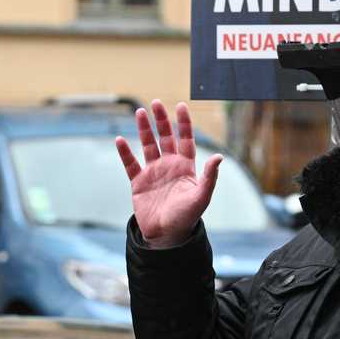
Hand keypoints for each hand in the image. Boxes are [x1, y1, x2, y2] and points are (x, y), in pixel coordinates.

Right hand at [116, 100, 222, 247]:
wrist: (167, 235)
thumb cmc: (186, 217)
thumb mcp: (201, 197)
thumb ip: (209, 176)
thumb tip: (218, 157)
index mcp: (185, 167)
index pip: (185, 139)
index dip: (183, 123)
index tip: (181, 106)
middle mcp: (169, 166)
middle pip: (165, 137)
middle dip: (161, 120)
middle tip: (156, 103)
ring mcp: (153, 173)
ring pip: (148, 146)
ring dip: (144, 130)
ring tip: (139, 112)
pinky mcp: (138, 182)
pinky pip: (130, 164)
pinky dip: (125, 153)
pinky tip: (120, 140)